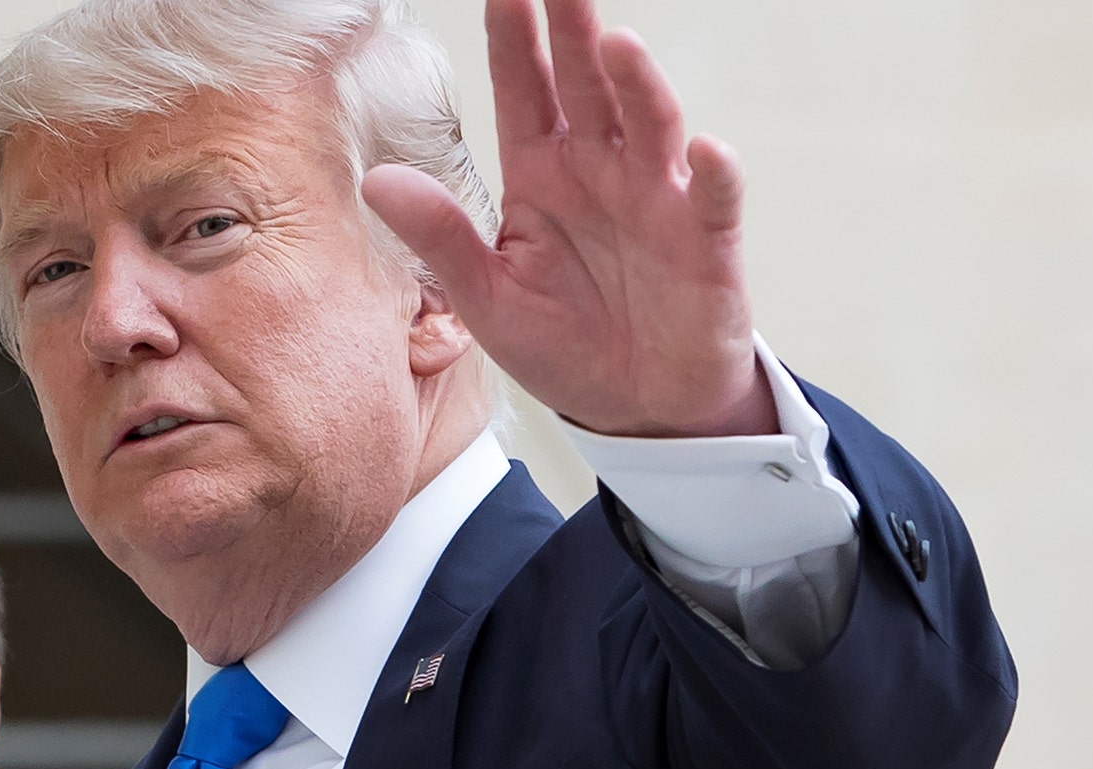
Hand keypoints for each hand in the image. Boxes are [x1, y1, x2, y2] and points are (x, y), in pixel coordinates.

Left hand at [362, 0, 775, 437]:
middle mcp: (601, 172)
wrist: (637, 407)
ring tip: (618, 46)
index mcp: (541, 177)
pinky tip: (705, 151)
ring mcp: (658, 199)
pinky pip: (714, 200)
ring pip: (650, 126)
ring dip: (638, 87)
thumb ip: (441, 239)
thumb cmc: (563, 346)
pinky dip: (714, 175)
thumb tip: (377, 180)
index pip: (523, 92)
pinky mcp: (707, 242)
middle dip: (574, 33)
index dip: (512, 40)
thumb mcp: (488, 300)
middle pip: (587, 87)